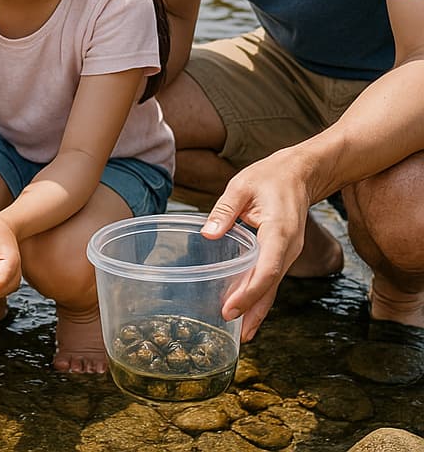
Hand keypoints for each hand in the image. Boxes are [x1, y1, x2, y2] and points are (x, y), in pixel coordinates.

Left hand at [201, 149, 312, 339]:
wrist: (301, 174)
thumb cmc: (269, 177)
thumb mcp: (241, 186)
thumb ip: (225, 210)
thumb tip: (207, 234)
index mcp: (279, 232)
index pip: (267, 269)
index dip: (250, 293)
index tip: (232, 309)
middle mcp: (287, 248)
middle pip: (271, 286)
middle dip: (254, 310)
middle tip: (234, 331)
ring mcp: (288, 253)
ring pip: (273, 286)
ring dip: (258, 309)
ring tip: (242, 333)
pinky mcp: (282, 254)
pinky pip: (272, 278)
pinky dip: (260, 295)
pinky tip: (248, 309)